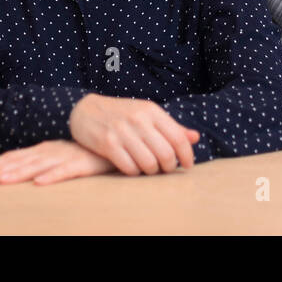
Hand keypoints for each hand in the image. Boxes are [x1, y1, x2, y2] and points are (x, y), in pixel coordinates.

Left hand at [0, 140, 115, 184]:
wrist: (116, 141)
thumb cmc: (85, 151)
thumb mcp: (60, 154)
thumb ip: (42, 161)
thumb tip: (20, 171)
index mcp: (43, 149)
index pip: (15, 156)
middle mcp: (50, 150)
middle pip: (20, 161)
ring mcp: (65, 156)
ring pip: (37, 166)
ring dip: (19, 173)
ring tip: (2, 181)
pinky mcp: (82, 163)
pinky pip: (65, 171)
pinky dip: (52, 176)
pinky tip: (40, 183)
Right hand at [69, 94, 200, 175]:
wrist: (85, 110)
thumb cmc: (122, 114)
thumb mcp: (147, 114)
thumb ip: (170, 127)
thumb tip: (195, 138)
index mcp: (151, 110)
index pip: (178, 137)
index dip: (186, 155)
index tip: (187, 165)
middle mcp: (138, 120)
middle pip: (165, 154)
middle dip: (168, 167)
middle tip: (165, 169)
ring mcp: (122, 132)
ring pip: (149, 164)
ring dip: (151, 171)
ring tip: (149, 168)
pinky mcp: (107, 144)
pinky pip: (129, 168)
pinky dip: (134, 172)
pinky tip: (133, 167)